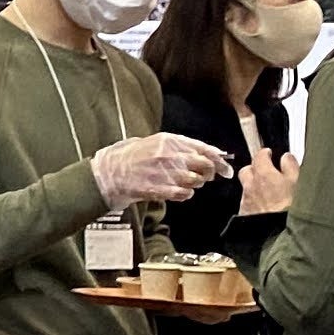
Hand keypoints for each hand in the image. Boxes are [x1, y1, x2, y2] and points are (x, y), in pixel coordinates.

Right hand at [92, 133, 232, 206]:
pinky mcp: (158, 188)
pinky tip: (178, 192)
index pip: (205, 149)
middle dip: (209, 173)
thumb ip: (181, 146)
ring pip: (196, 180)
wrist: (107, 173)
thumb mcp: (155, 142)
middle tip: (207, 177)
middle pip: (204, 165)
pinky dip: (185, 194)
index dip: (219, 160)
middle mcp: (169, 155)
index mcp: (170, 140)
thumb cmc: (130, 157)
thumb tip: (210, 153)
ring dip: (195, 184)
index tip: (226, 168)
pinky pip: (184, 194)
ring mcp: (164, 172)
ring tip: (186, 183)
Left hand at [236, 147, 299, 216]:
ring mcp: (246, 200)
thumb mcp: (298, 182)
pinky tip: (264, 206)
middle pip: (247, 170)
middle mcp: (250, 186)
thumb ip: (290, 166)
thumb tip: (286, 157)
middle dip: (255, 168)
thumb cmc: (290, 207)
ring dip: (254, 186)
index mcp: (264, 174)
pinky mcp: (245, 214)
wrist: (278, 233)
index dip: (264, 153)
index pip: (259, 156)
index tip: (269, 153)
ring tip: (268, 191)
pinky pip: (247, 203)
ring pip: (246, 187)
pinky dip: (254, 201)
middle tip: (266, 171)